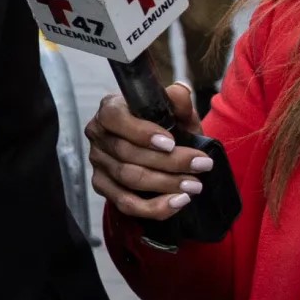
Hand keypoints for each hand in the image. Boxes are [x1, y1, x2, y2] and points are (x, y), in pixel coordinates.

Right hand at [85, 87, 212, 221]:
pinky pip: (125, 202)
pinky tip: (177, 203)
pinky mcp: (102, 186)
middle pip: (127, 153)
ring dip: (165, 184)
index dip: (140, 132)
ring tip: (195, 185)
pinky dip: (153, 207)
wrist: (163, 152)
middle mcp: (98, 135)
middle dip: (169, 162)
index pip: (114, 119)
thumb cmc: (168, 128)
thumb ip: (178, 102)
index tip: (170, 143)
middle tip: (202, 165)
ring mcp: (98, 162)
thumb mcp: (176, 113)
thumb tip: (179, 92)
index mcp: (111, 110)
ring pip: (128, 178)